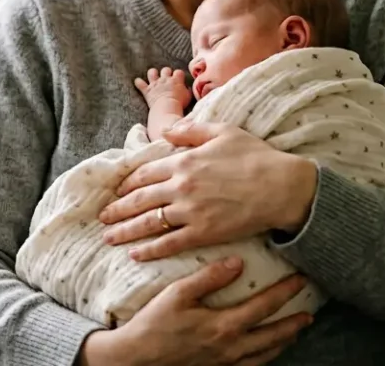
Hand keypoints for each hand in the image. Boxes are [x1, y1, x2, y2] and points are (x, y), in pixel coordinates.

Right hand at [77, 257, 312, 365]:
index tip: (300, 280)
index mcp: (223, 325)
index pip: (263, 306)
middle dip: (293, 322)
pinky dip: (265, 358)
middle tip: (309, 312)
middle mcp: (231, 347)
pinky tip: (266, 351)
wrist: (137, 359)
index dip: (285, 292)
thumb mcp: (176, 294)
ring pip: (266, 354)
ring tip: (295, 331)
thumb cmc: (153, 324)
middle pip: (273, 335)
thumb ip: (208, 278)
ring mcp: (226, 363)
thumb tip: (236, 262)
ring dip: (283, 341)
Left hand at [98, 121, 318, 260]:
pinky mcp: (203, 233)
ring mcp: (190, 211)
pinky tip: (135, 254)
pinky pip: (170, 244)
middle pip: (139, 200)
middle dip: (117, 209)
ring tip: (109, 237)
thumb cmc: (255, 156)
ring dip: (125, 231)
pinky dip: (150, 250)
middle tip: (102, 217)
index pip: (145, 174)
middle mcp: (181, 187)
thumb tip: (166, 131)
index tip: (117, 191)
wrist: (282, 187)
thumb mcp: (222, 131)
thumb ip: (190, 130)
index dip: (128, 183)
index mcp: (183, 162)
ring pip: (148, 223)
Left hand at [134, 67, 190, 112]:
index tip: (179, 79)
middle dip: (166, 72)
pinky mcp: (147, 90)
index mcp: (176, 80)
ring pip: (152, 72)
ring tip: (153, 76)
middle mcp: (165, 79)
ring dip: (153, 73)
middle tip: (167, 77)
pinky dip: (138, 82)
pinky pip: (140, 84)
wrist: (167, 107)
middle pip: (165, 69)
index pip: (178, 72)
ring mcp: (155, 84)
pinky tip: (137, 82)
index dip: (179, 75)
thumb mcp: (188, 97)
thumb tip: (187, 88)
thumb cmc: (179, 103)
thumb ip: (188, 90)